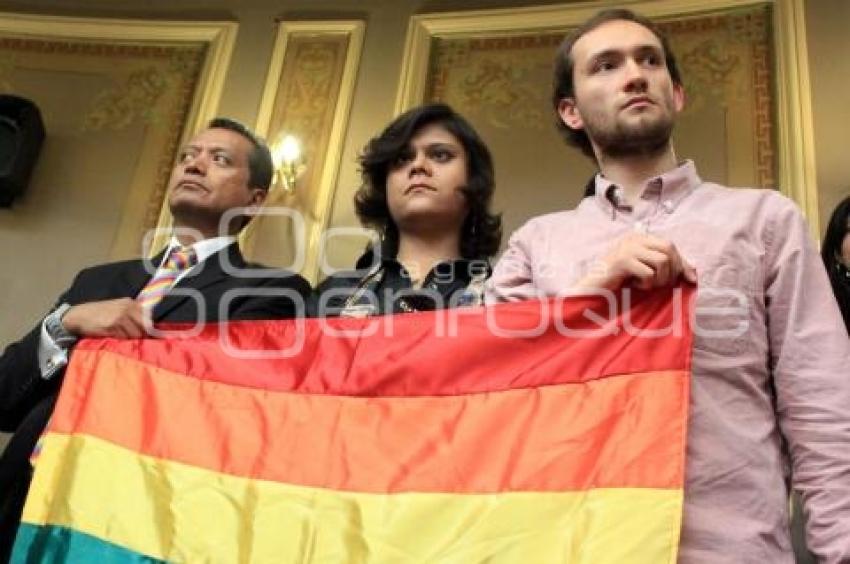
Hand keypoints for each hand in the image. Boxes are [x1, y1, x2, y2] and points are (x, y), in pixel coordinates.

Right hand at [61, 298, 149, 338]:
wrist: (78, 315)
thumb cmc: (99, 314)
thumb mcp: (118, 308)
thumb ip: (133, 315)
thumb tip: (150, 328)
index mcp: (131, 303)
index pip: (149, 318)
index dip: (150, 329)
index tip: (153, 337)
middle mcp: (128, 308)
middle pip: (144, 327)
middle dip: (141, 335)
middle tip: (134, 340)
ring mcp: (121, 316)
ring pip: (135, 334)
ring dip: (130, 339)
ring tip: (120, 337)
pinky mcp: (112, 325)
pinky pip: (124, 338)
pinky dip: (121, 340)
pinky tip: (113, 337)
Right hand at [574, 232, 696, 290]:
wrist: (591, 289)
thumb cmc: (617, 282)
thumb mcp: (645, 271)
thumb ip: (665, 267)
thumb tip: (693, 272)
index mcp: (639, 238)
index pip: (670, 245)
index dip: (682, 263)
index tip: (689, 280)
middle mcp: (633, 239)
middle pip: (668, 249)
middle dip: (672, 270)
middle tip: (662, 285)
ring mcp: (627, 248)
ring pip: (662, 260)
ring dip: (659, 279)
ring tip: (646, 285)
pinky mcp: (622, 261)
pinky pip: (648, 272)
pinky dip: (646, 284)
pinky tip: (634, 286)